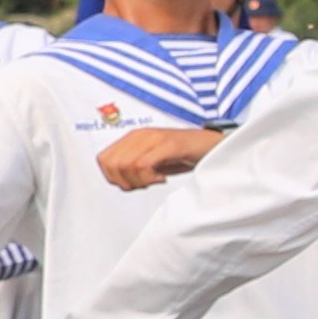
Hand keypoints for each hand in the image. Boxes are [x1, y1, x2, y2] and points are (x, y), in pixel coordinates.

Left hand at [94, 122, 224, 192]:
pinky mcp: (168, 144)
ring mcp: (154, 138)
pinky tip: (161, 178)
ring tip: (154, 180)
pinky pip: (143, 165)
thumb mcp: (153, 161)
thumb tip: (119, 181)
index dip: (113, 177)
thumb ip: (133, 167)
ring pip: (125, 165)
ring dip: (139, 181)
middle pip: (112, 164)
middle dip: (125, 181)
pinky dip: (149, 178)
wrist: (213, 146)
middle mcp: (141, 135)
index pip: (104, 159)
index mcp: (134, 137)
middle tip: (143, 184)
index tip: (130, 183)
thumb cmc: (185, 154)